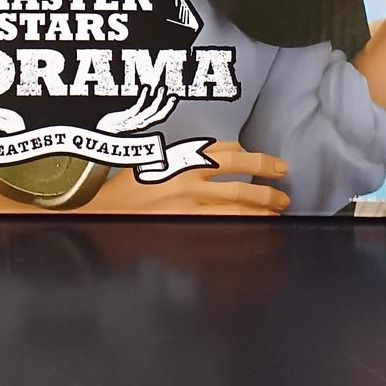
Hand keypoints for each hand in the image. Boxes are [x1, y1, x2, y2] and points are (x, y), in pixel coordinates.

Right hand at [86, 141, 290, 214]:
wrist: (101, 213)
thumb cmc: (128, 186)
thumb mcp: (159, 159)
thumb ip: (193, 155)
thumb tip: (230, 151)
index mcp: (180, 158)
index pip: (227, 153)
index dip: (256, 159)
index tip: (275, 165)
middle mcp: (187, 180)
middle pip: (237, 179)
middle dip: (266, 185)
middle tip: (284, 190)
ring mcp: (186, 207)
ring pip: (234, 206)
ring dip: (261, 209)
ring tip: (277, 212)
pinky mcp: (183, 230)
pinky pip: (221, 230)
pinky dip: (243, 231)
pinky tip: (256, 233)